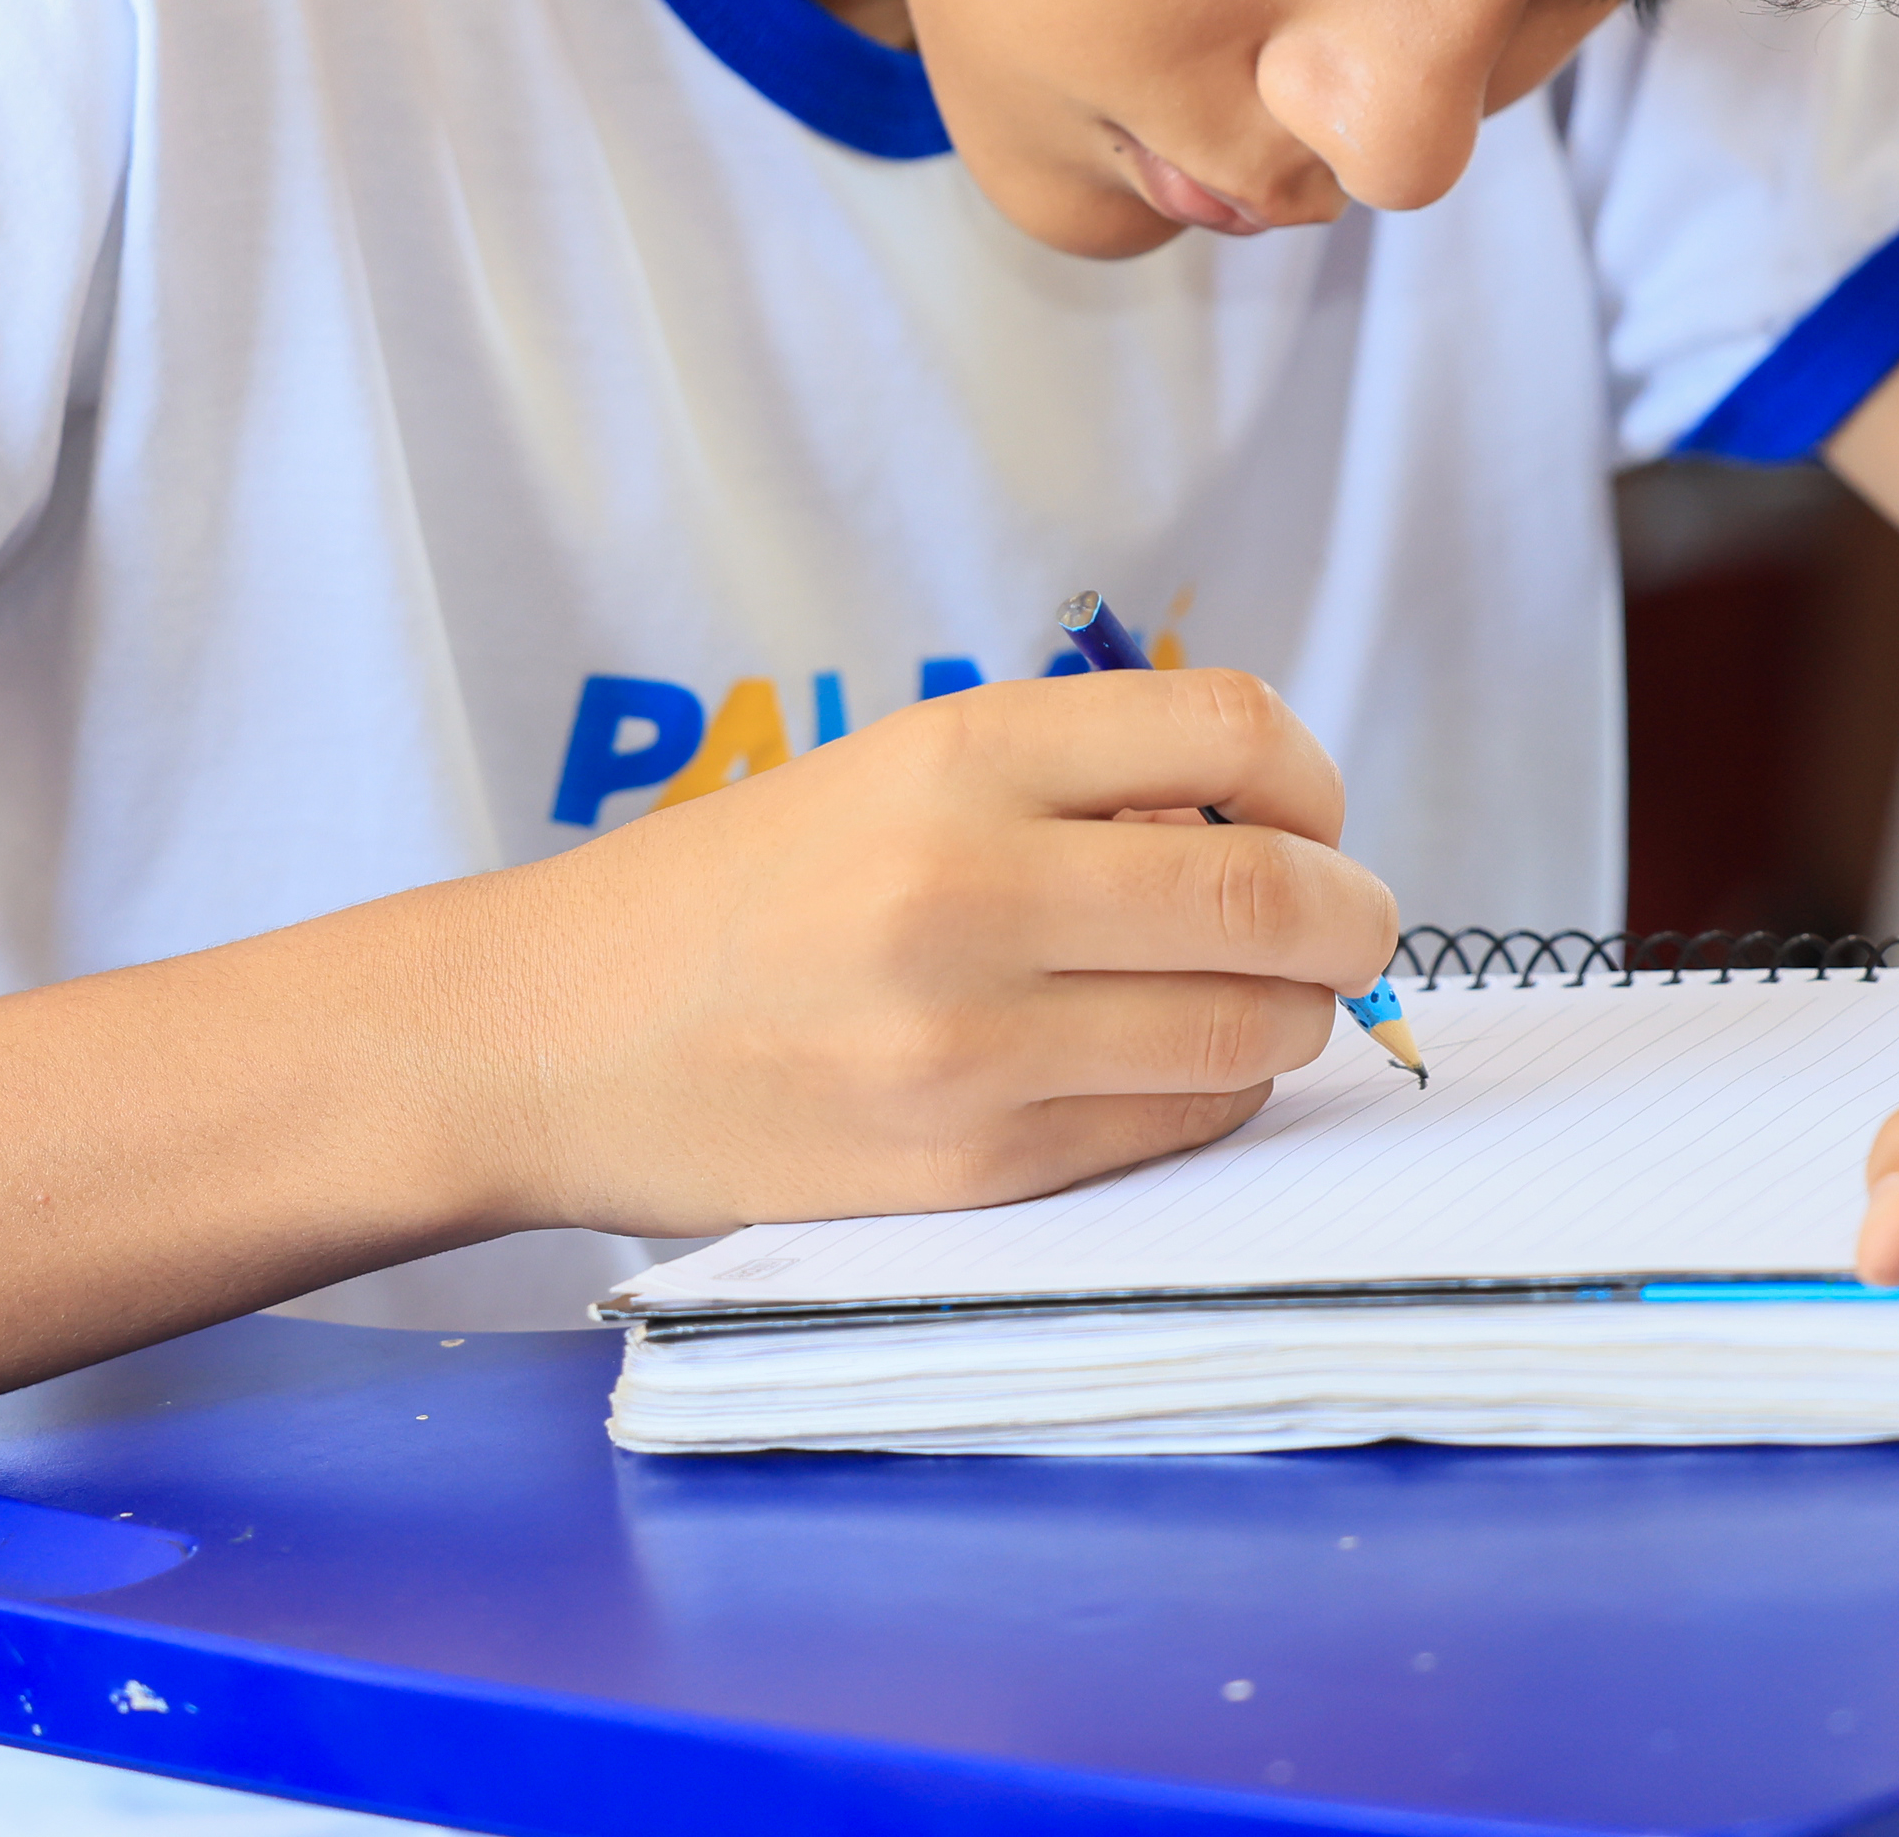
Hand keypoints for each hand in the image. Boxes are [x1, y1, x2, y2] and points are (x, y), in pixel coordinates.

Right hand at [451, 666, 1401, 1240]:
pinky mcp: (964, 1168)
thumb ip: (1069, 790)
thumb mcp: (888, 778)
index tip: (1310, 816)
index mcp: (955, 754)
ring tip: (1249, 1004)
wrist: (548, 1035)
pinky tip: (1162, 1070)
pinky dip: (1210, 1099)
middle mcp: (968, 887)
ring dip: (1290, 1019)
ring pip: (1247, 1033)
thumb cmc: (736, 898)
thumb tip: (1272, 840)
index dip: (1313, 781)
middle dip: (1350, 918)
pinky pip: (1171, 1133)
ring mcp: (967, 1043)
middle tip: (1348, 926)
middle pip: (1272, 899)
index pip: (1235, 730)